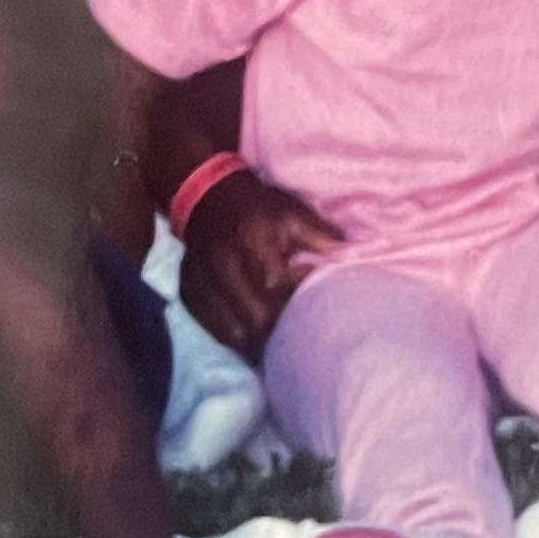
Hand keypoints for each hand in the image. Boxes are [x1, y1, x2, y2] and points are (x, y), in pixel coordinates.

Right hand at [172, 169, 338, 358]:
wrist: (205, 194)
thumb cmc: (258, 206)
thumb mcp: (293, 211)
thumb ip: (322, 236)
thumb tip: (351, 257)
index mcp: (252, 240)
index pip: (274, 287)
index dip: (296, 297)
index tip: (312, 295)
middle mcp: (222, 264)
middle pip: (253, 318)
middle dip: (278, 330)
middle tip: (298, 330)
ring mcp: (200, 282)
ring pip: (231, 333)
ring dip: (256, 342)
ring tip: (276, 342)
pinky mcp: (188, 294)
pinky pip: (212, 329)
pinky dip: (233, 337)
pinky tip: (252, 336)